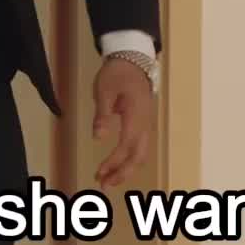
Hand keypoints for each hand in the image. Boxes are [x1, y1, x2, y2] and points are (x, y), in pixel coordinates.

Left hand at [92, 54, 155, 187]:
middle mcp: (145, 124)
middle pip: (139, 156)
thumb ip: (102, 115)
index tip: (99, 172)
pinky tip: (117, 166)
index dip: (113, 162)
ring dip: (126, 169)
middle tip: (104, 185)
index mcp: (136, 116)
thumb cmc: (116, 74)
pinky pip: (139, 147)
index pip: (126, 146)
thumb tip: (98, 138)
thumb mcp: (104, 90)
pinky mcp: (142, 124)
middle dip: (123, 173)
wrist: (132, 60)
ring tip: (108, 180)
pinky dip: (129, 160)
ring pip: (141, 154)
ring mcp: (146, 124)